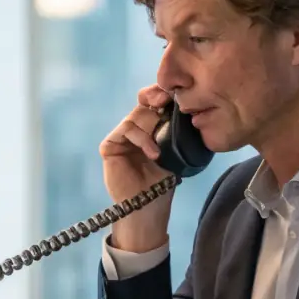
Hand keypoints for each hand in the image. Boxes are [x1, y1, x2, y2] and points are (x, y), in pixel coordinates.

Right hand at [99, 84, 174, 252]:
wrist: (149, 206)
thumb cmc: (163, 182)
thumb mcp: (175, 151)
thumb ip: (177, 130)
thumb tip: (189, 107)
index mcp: (150, 127)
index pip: (154, 103)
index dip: (162, 94)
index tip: (176, 92)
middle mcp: (134, 128)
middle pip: (143, 103)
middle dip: (155, 97)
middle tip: (167, 99)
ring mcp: (120, 137)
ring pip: (134, 116)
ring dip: (151, 127)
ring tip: (162, 146)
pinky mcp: (109, 146)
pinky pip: (124, 130)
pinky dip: (140, 138)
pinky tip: (153, 153)